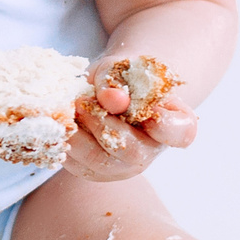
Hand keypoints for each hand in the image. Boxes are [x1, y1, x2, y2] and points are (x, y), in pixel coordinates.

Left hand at [60, 61, 197, 182]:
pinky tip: (60, 125)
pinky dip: (64, 144)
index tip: (139, 108)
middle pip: (133, 152)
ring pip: (100, 163)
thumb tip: (112, 99)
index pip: (179, 133)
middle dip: (103, 127)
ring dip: (77, 137)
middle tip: (81, 103)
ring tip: (66, 113)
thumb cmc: (122, 77)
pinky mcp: (96, 171)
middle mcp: (153, 151)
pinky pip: (77, 166)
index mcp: (175, 124)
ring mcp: (125, 166)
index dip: (161, 125)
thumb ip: (117, 81)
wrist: (107, 91)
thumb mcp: (120, 68)